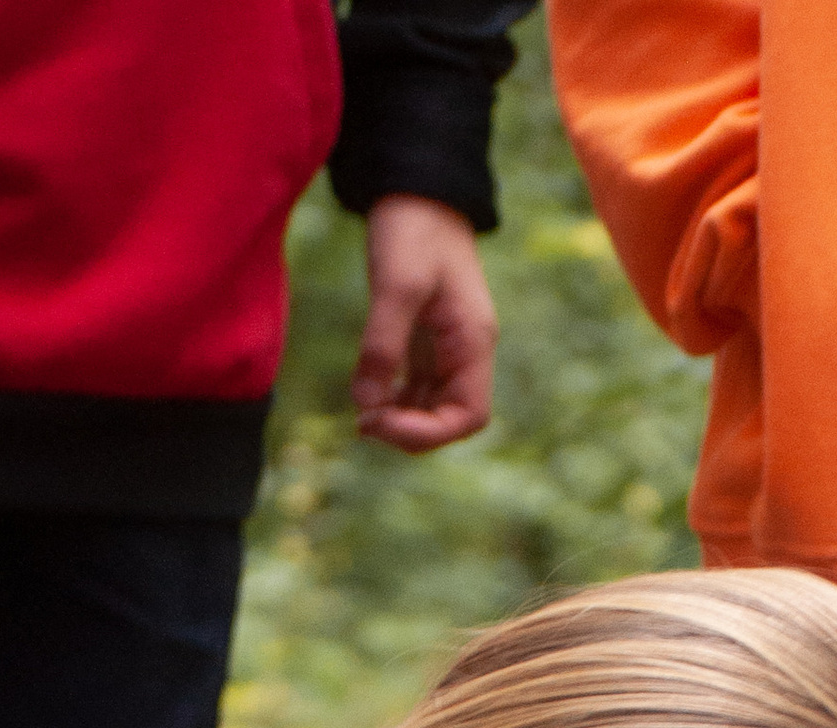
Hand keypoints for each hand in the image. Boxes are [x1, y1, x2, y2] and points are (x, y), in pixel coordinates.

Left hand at [353, 196, 498, 450]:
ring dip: (401, 418)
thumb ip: (383, 344)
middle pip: (450, 419)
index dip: (428, 433)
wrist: (416, 185)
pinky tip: (369, 395)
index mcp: (473, 341)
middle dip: (410, 430)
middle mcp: (466, 350)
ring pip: (433, 406)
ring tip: (363, 413)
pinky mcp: (427, 337)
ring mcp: (448, 346)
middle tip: (364, 420)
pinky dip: (396, 399)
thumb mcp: (397, 283)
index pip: (469, 416)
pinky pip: (419, 386)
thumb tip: (366, 403)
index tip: (382, 420)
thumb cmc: (414, 228)